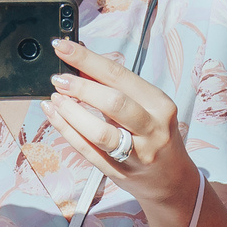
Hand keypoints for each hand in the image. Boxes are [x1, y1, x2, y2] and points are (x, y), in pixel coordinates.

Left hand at [44, 37, 202, 214]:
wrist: (172, 179)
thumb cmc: (156, 135)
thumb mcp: (148, 106)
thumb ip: (118, 88)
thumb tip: (81, 65)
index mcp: (160, 104)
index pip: (120, 76)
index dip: (88, 60)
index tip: (64, 47)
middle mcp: (152, 128)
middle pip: (114, 102)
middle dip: (80, 87)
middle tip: (58, 78)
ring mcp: (136, 154)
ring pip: (100, 132)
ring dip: (72, 112)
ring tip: (55, 98)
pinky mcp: (119, 172)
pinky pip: (88, 150)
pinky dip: (67, 131)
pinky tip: (54, 115)